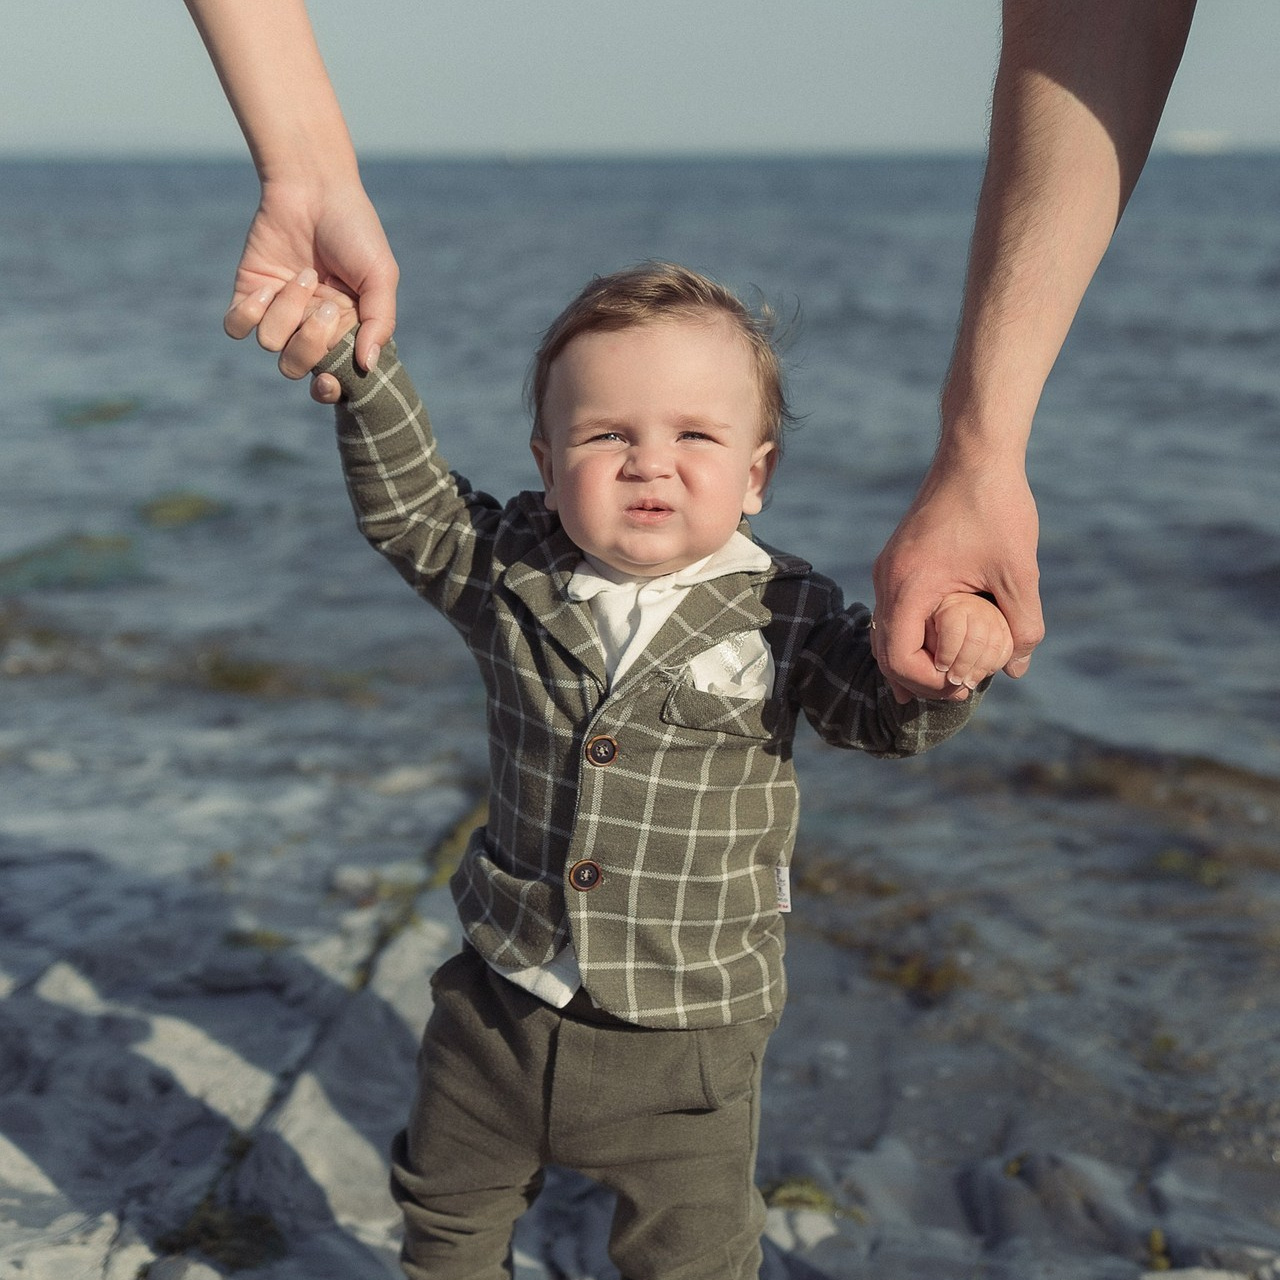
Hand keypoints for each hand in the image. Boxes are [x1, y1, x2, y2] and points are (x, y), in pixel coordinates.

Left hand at [221, 178, 397, 376]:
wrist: (314, 186)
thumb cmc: (355, 230)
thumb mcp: (381, 275)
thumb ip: (380, 322)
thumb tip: (368, 365)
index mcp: (345, 332)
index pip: (332, 378)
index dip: (328, 388)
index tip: (331, 380)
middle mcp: (310, 327)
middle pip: (296, 367)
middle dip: (310, 342)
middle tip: (327, 306)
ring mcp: (278, 312)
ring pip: (270, 343)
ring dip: (288, 311)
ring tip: (304, 275)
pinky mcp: (249, 293)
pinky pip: (237, 326)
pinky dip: (250, 312)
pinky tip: (269, 285)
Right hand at [872, 451, 1042, 702]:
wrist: (975, 453)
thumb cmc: (997, 508)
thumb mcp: (1019, 573)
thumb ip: (1022, 625)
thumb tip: (1016, 669)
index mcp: (909, 585)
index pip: (899, 656)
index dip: (927, 683)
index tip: (964, 688)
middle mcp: (888, 579)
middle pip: (885, 650)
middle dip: (917, 679)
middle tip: (955, 693)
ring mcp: (888, 569)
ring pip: (886, 630)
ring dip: (912, 658)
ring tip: (945, 677)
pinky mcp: (898, 560)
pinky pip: (895, 610)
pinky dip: (912, 633)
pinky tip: (939, 642)